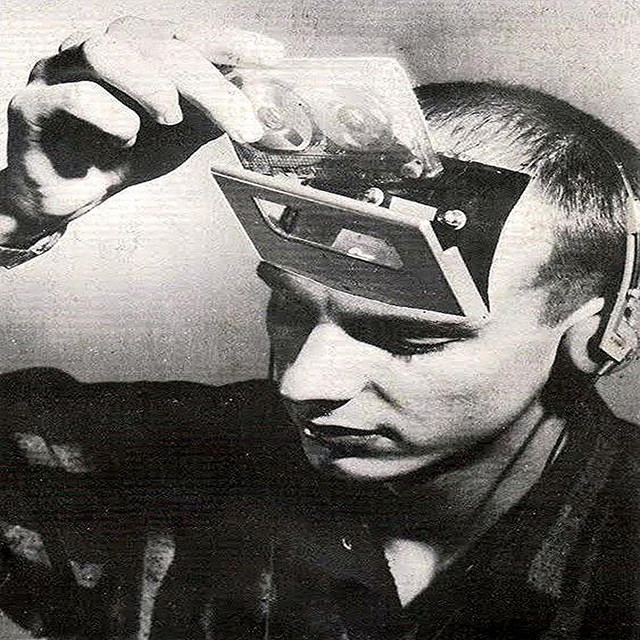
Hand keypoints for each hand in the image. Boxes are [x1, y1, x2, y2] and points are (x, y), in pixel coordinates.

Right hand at [2, 16, 282, 244]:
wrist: (68, 193)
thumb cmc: (121, 155)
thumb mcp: (180, 135)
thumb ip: (213, 112)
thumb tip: (259, 95)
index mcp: (136, 55)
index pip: (187, 36)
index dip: (230, 43)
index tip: (273, 56)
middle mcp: (100, 53)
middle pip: (155, 45)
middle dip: (208, 84)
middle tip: (244, 123)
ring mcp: (61, 73)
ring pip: (104, 52)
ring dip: (150, 83)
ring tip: (173, 118)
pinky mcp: (33, 106)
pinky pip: (70, 95)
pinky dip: (106, 114)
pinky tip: (124, 137)